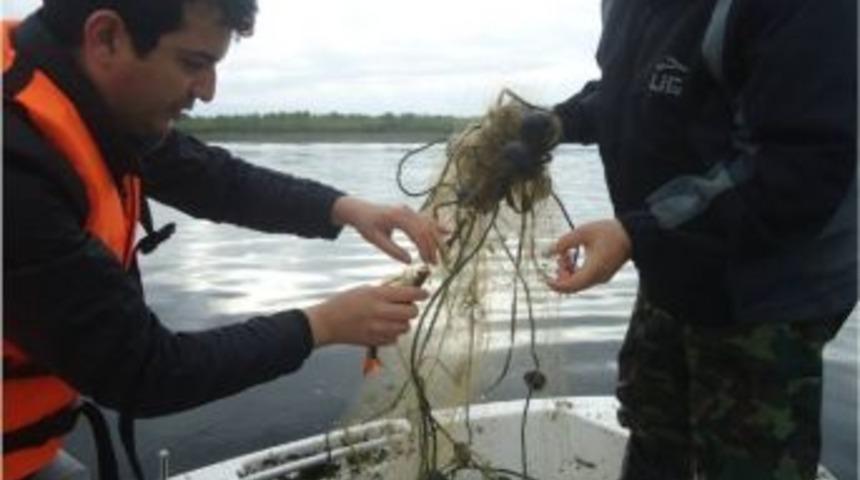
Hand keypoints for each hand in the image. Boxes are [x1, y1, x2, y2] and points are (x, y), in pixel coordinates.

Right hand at [303, 285, 428, 346]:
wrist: (327, 323)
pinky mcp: (376, 341)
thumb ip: (386, 292)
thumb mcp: (366, 289)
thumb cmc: (345, 302)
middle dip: (412, 309)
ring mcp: (379, 329)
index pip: (409, 294)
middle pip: (412, 313)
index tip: (424, 293)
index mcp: (377, 295)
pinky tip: (383, 328)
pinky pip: (395, 339)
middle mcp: (380, 312)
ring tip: (391, 318)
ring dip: (402, 322)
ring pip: (405, 327)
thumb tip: (406, 293)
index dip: (421, 293)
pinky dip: (393, 334)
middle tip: (405, 306)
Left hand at [331, 196, 441, 264]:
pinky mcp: (410, 212)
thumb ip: (392, 250)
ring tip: (441, 255)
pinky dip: (436, 226)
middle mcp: (406, 211)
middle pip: (426, 229)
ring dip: (437, 239)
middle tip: (435, 263)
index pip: (417, 233)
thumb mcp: (375, 240)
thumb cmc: (365, 225)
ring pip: (428, 224)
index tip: (428, 262)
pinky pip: (426, 219)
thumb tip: (409, 261)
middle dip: (433, 247)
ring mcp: (409, 210)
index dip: (425, 248)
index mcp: (397, 217)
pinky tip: (448, 232)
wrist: (359, 210)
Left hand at [547, 219, 631, 293]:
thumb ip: (563, 242)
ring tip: (565, 253)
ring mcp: (601, 278)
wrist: (634, 234)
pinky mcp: (603, 274)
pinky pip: (584, 278)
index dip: (554, 284)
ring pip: (577, 283)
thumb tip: (547, 251)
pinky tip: (572, 255)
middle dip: (560, 274)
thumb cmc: (610, 232)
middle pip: (572, 286)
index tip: (543, 277)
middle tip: (560, 257)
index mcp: (593, 271)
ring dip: (567, 271)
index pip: (569, 287)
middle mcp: (597, 279)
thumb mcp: (583, 232)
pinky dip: (575, 270)